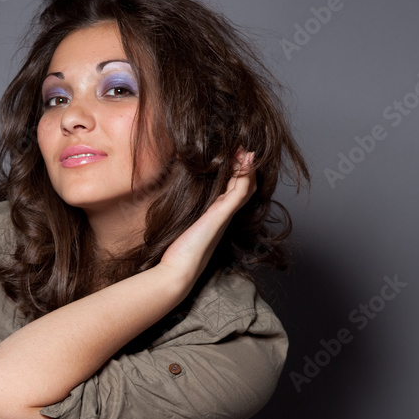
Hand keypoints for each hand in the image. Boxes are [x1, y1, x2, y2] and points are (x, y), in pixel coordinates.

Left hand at [159, 148, 255, 286]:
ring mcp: (225, 215)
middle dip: (246, 167)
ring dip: (248, 167)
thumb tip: (169, 192)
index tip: (233, 154)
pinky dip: (245, 174)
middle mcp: (224, 215)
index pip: (234, 190)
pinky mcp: (221, 215)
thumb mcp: (179, 223)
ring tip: (245, 149)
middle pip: (246, 187)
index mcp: (216, 215)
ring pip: (247, 187)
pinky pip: (240, 191)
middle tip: (243, 148)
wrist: (176, 271)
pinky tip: (244, 158)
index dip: (237, 172)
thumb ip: (181, 210)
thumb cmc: (175, 250)